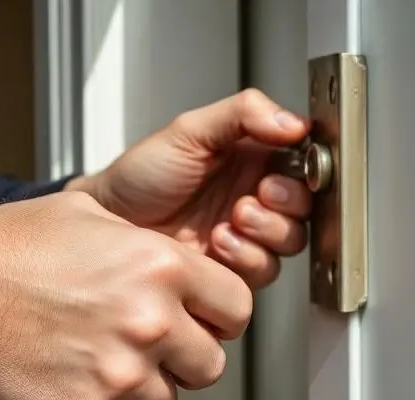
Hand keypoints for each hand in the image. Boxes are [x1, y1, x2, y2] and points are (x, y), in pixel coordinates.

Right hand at [0, 192, 251, 399]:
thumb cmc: (8, 254)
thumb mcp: (88, 215)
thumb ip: (144, 239)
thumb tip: (170, 260)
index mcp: (160, 267)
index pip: (237, 307)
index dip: (221, 316)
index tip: (207, 321)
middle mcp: (150, 322)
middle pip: (210, 363)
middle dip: (185, 359)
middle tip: (152, 348)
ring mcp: (121, 373)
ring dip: (142, 390)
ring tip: (105, 364)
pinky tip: (80, 384)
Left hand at [69, 89, 311, 288]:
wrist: (110, 221)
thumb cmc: (142, 175)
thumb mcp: (189, 131)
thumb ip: (243, 115)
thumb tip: (293, 123)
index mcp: (253, 159)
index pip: (303, 165)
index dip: (304, 171)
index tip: (282, 171)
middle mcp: (256, 197)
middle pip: (304, 208)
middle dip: (286, 204)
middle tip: (257, 196)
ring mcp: (247, 236)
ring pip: (290, 241)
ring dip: (267, 232)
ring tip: (233, 219)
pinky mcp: (234, 269)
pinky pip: (264, 269)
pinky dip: (247, 256)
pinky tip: (219, 242)